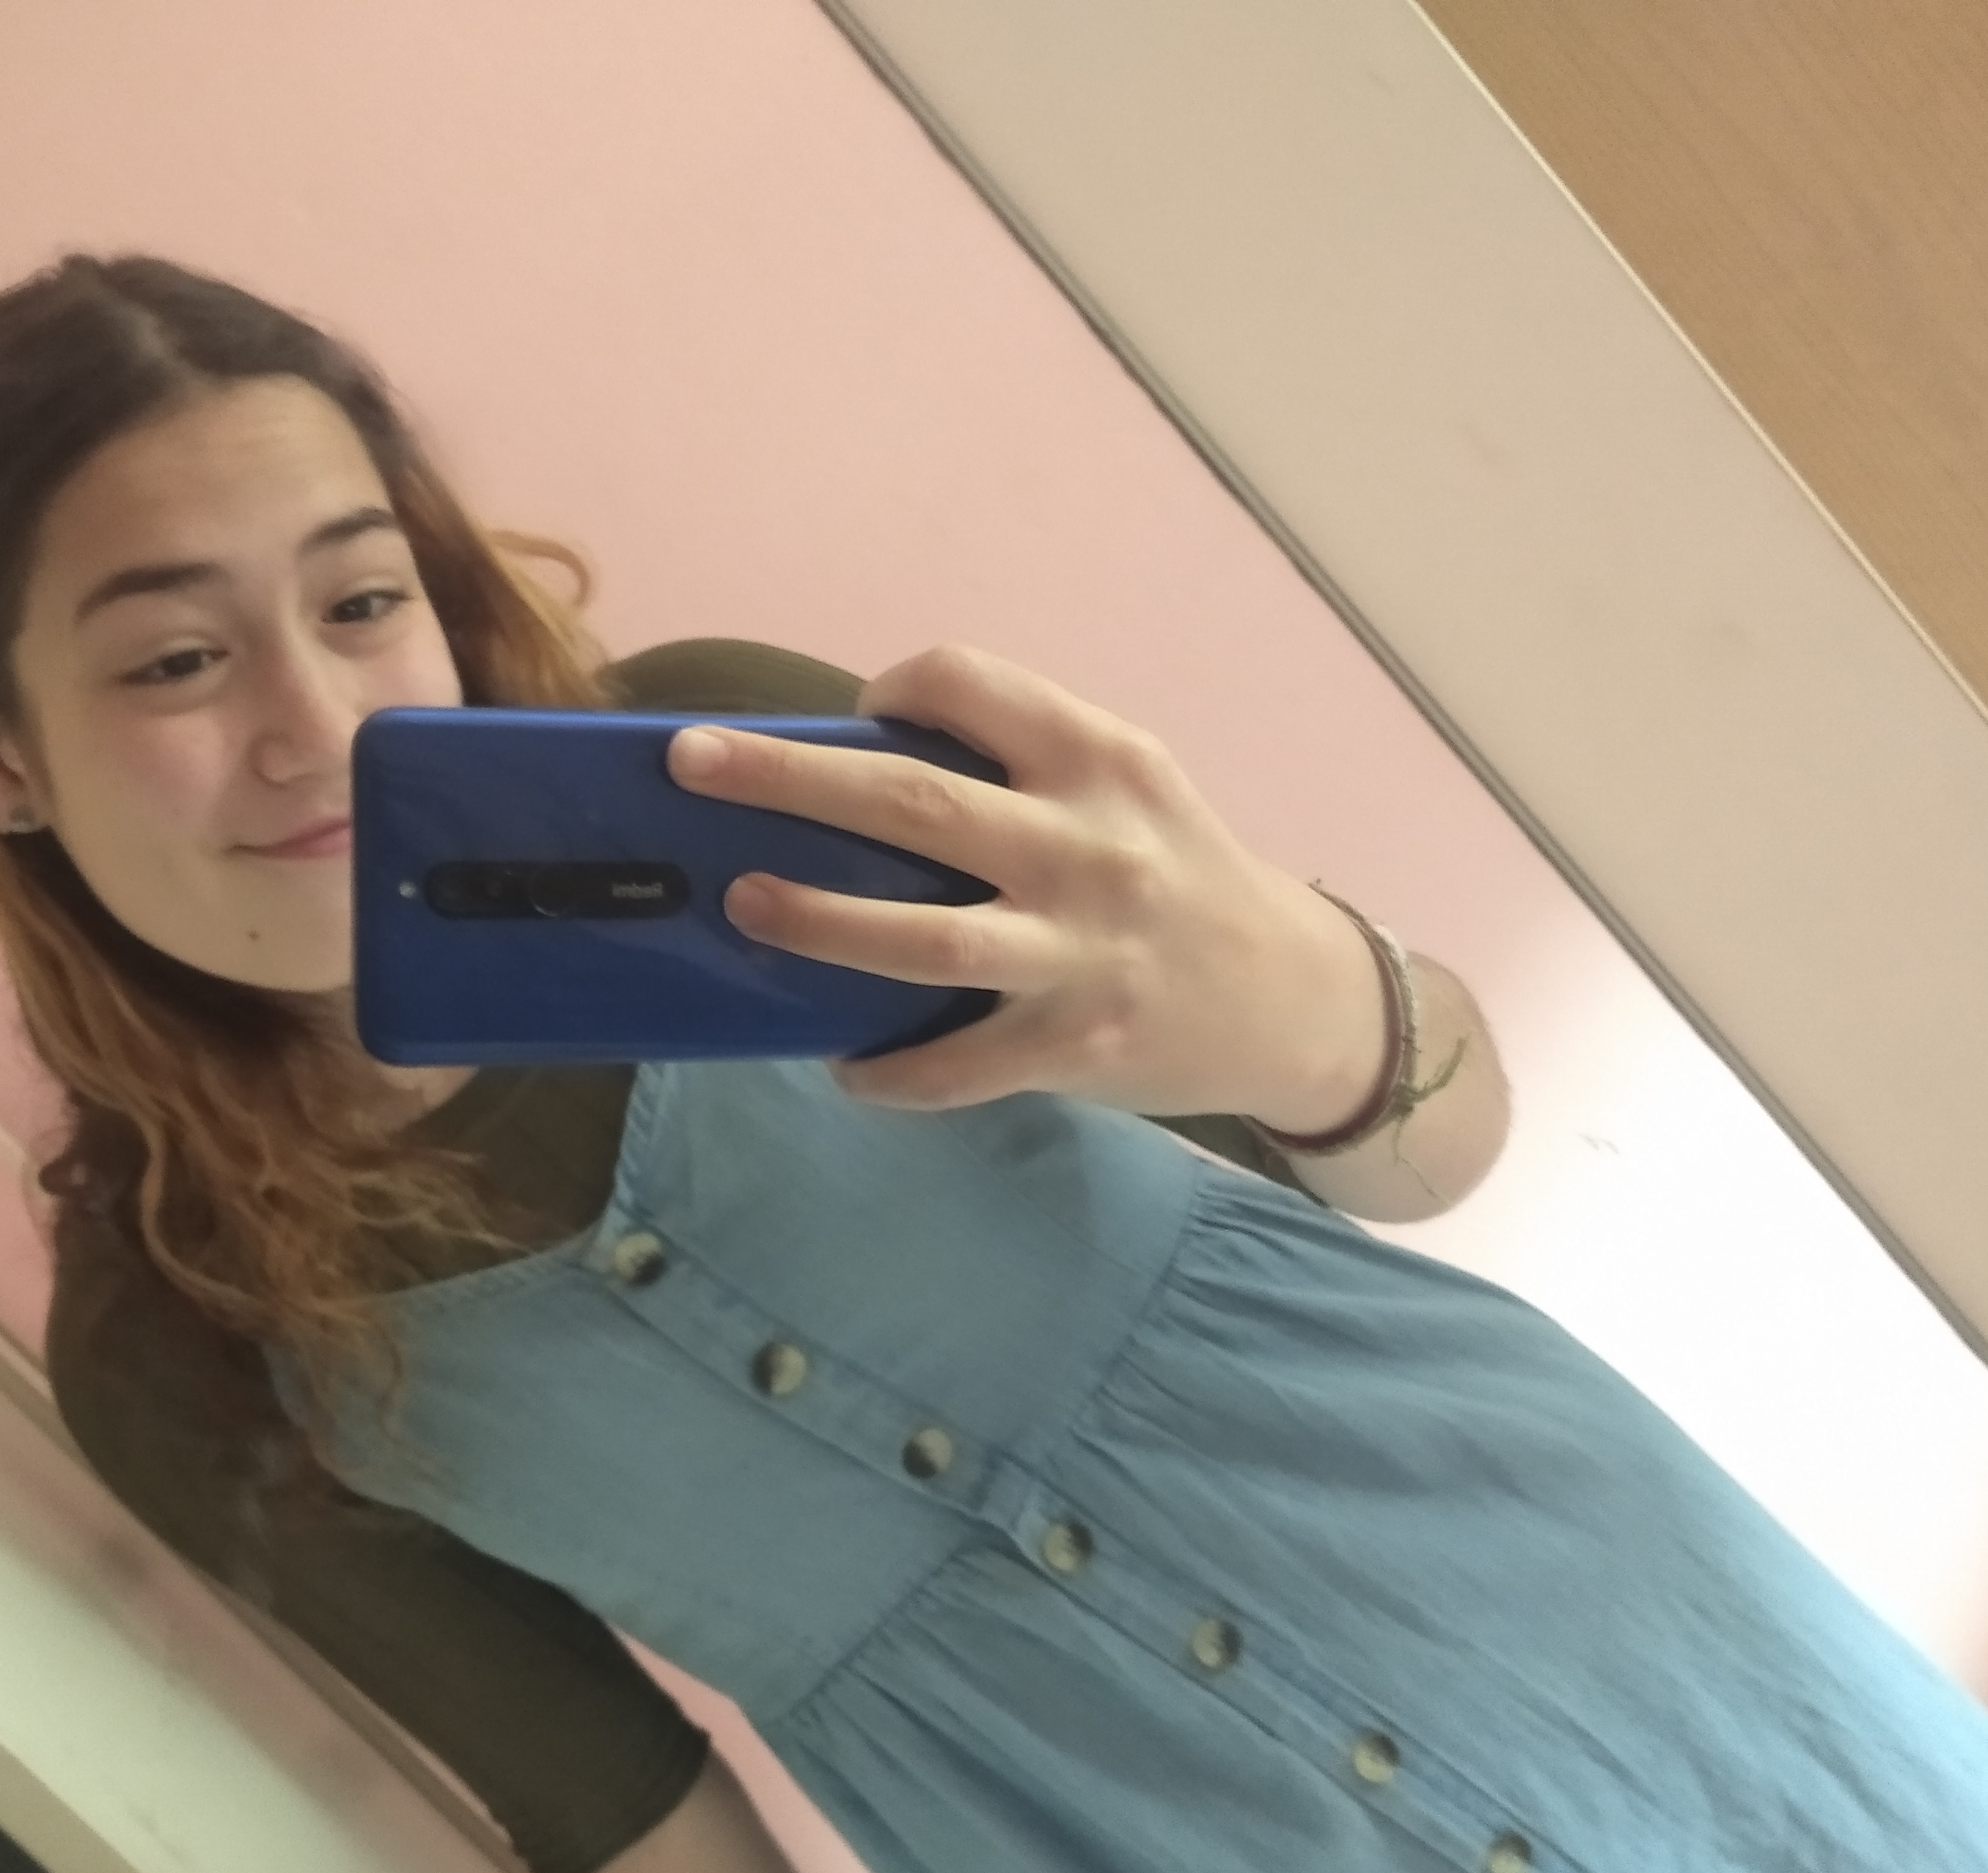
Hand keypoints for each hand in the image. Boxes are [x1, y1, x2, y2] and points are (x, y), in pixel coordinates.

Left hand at [664, 644, 1386, 1125]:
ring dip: (818, 920)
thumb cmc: (1183, 877)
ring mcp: (1078, 952)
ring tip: (743, 904)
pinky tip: (843, 1067)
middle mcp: (1087, 846)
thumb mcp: (1131, 789)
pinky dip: (888, 1073)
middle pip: (913, 801)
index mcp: (1100, 759)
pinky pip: (954, 1067)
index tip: (857, 716)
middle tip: (693, 764)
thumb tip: (867, 765)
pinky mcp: (1073, 1044)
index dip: (896, 688)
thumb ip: (1028, 769)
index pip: (970, 684)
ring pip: (922, 936)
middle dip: (788, 778)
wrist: (1294, 998)